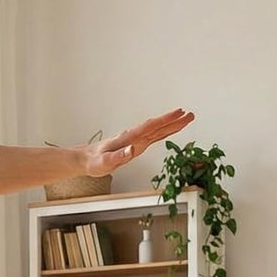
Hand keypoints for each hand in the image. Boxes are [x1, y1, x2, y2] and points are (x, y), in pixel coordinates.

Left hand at [80, 108, 194, 176]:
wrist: (86, 159)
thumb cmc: (94, 162)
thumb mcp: (104, 163)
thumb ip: (117, 157)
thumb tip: (131, 150)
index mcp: (128, 139)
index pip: (149, 127)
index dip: (165, 120)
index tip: (178, 114)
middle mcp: (134, 137)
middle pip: (157, 127)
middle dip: (174, 121)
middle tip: (190, 115)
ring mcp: (136, 140)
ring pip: (157, 130)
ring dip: (172, 125)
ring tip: (187, 118)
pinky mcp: (136, 145)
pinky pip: (153, 137)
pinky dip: (164, 132)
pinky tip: (171, 129)